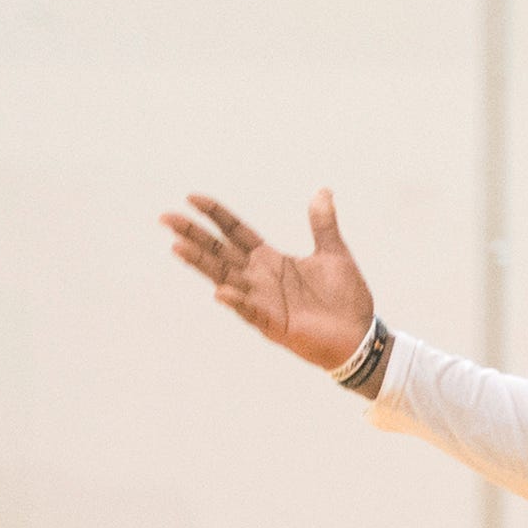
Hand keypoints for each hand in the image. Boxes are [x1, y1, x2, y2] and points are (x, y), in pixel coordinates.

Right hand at [161, 190, 377, 372]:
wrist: (361, 336)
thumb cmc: (345, 299)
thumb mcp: (334, 254)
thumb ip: (323, 224)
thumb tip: (322, 191)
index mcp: (270, 260)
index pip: (235, 232)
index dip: (215, 215)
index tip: (192, 197)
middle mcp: (259, 278)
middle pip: (219, 252)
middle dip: (194, 235)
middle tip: (166, 218)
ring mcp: (263, 300)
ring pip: (225, 278)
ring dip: (202, 264)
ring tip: (177, 247)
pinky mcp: (273, 323)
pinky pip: (250, 311)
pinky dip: (237, 301)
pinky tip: (221, 291)